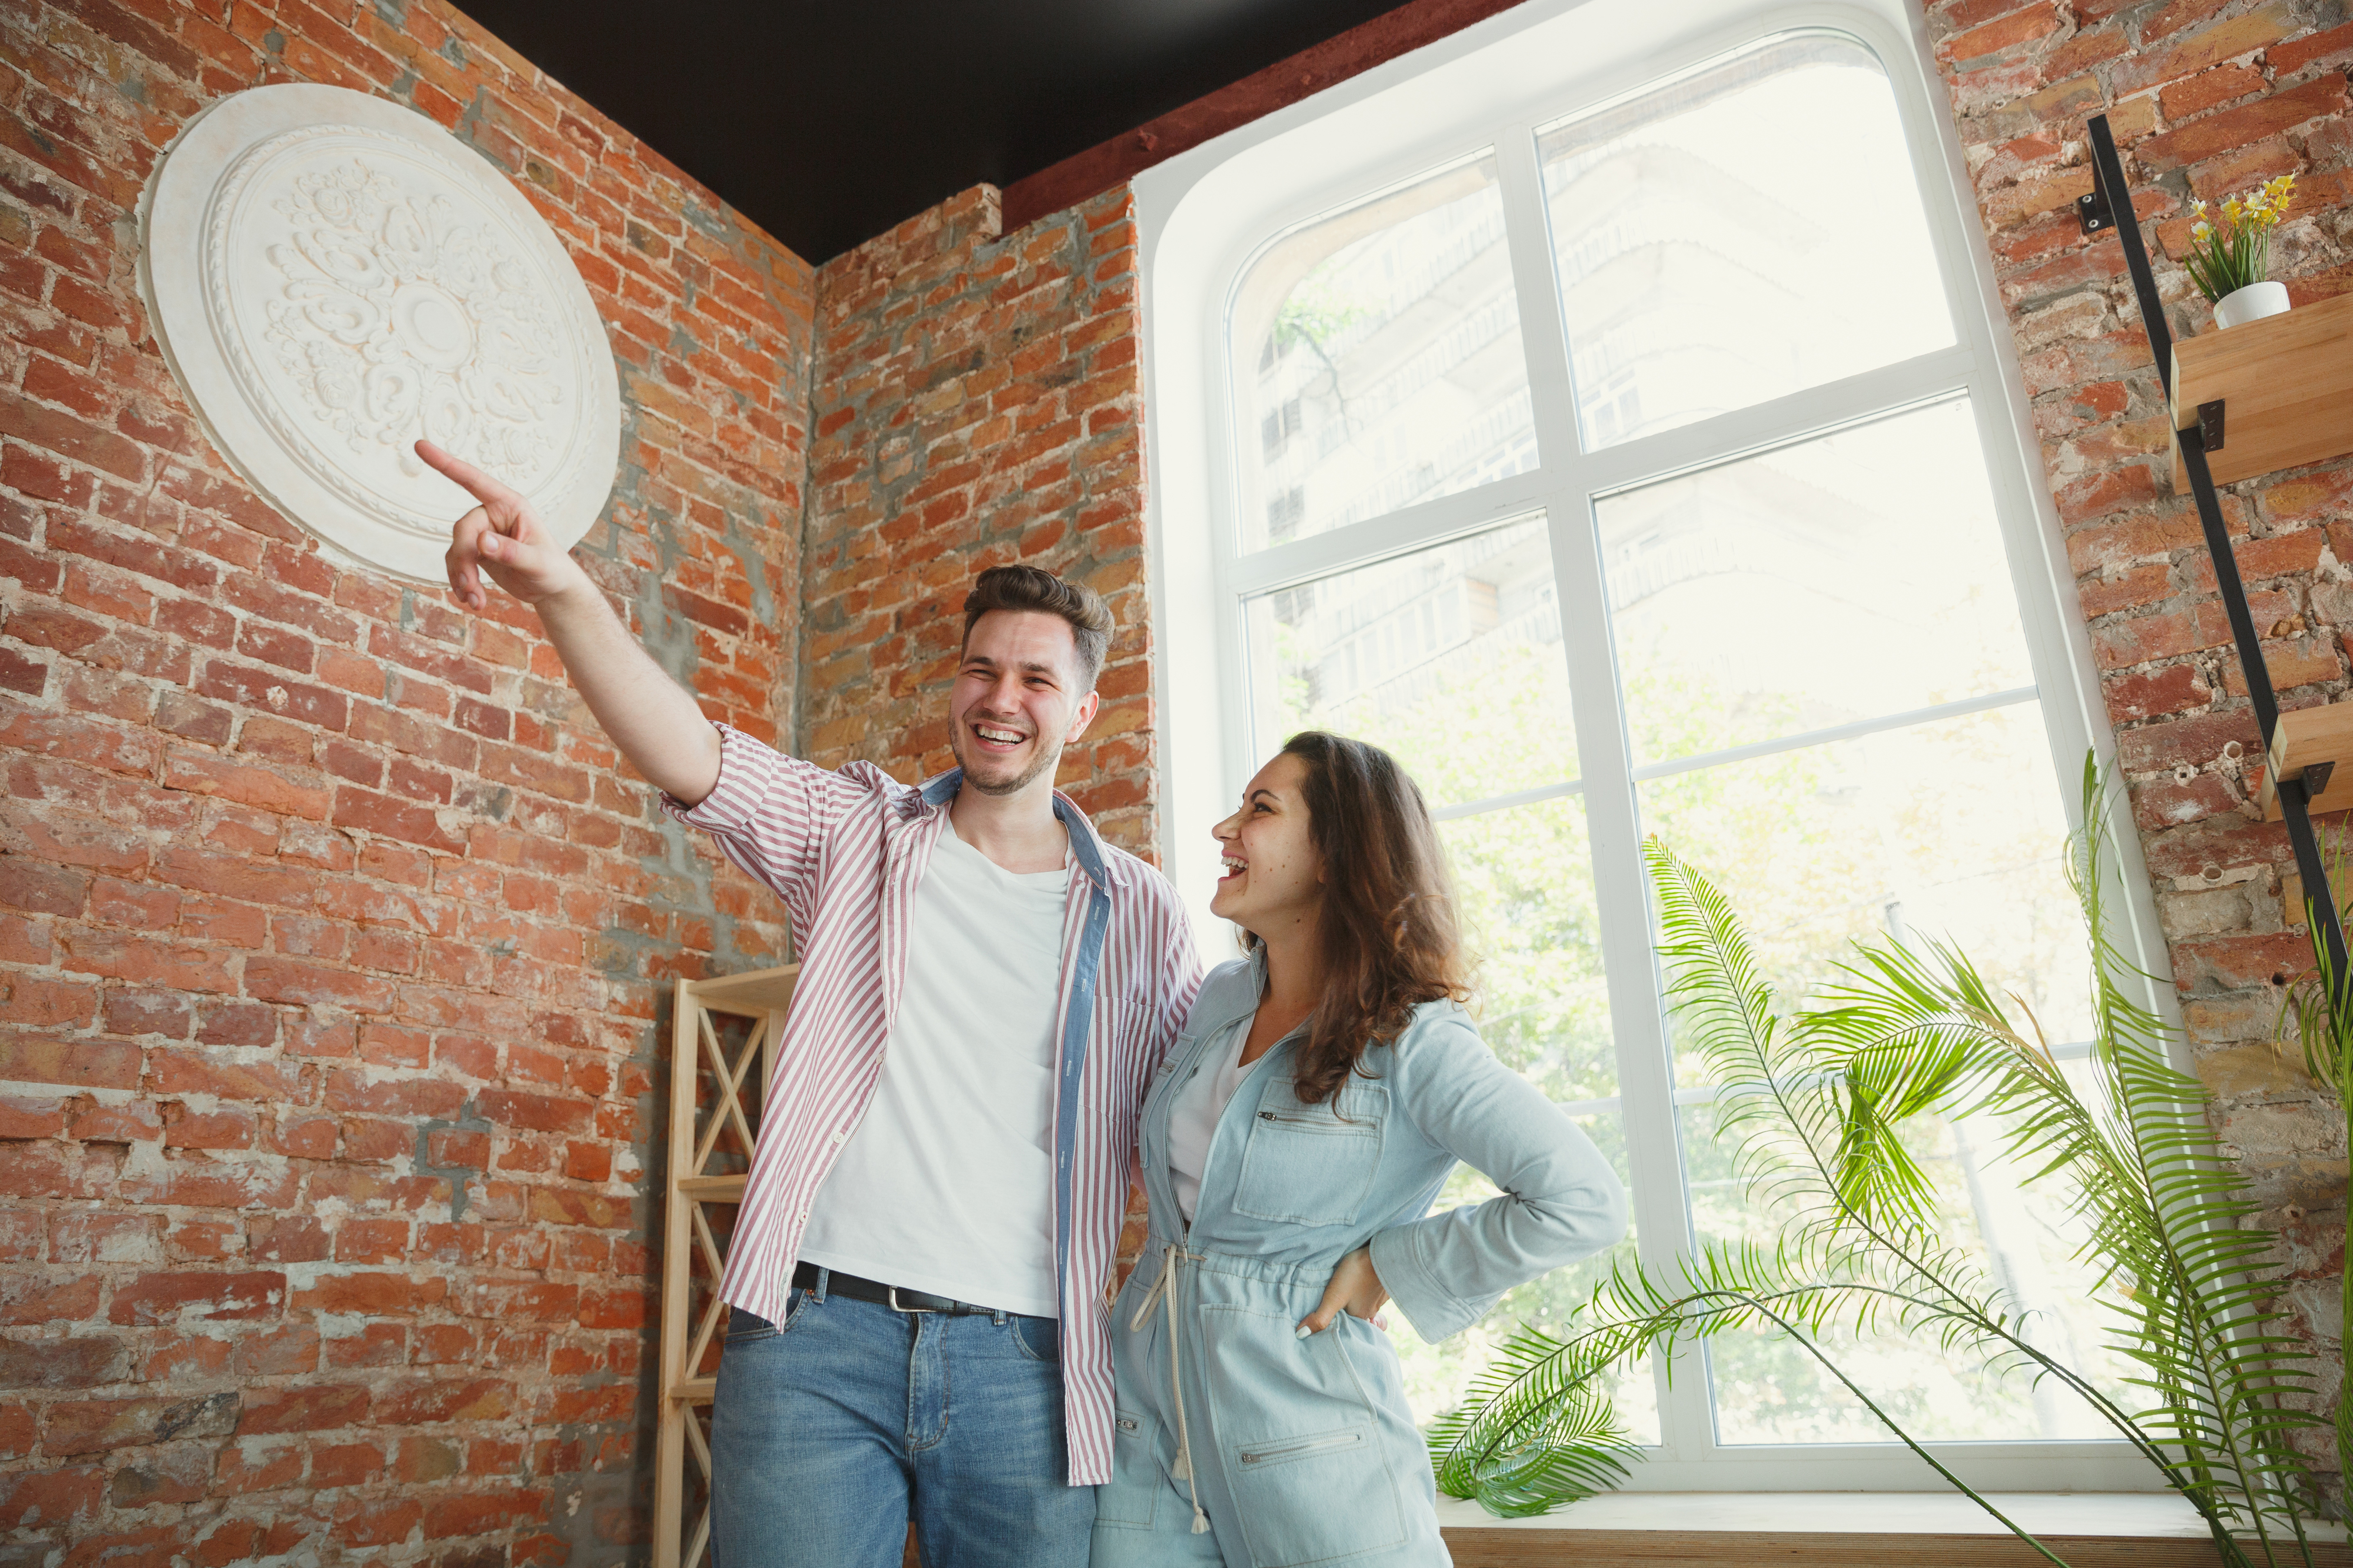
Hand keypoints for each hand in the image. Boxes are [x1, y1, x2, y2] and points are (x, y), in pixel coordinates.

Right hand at [417, 439, 588, 609]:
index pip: (474, 480)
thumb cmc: (552, 569)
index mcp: (510, 505)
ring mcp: (482, 533)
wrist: (552, 589)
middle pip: (462, 529)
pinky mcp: (475, 552)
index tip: (420, 445)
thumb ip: (511, 552)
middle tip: (471, 587)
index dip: (446, 464)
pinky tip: (472, 600)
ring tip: (475, 601)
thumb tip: (482, 541)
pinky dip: (461, 583)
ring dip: (461, 576)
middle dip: (464, 560)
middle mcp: (493, 515)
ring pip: (456, 550)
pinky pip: (456, 563)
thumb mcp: (537, 563)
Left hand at [1298, 1247, 1387, 1336]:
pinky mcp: (1383, 1284)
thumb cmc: (1357, 1275)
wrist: (1383, 1254)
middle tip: (1335, 1306)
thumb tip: (1302, 1335)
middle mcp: (1371, 1311)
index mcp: (1359, 1317)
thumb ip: (1320, 1317)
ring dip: (1355, 1300)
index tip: (1329, 1323)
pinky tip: (1359, 1281)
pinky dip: (1365, 1289)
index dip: (1338, 1326)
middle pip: (1356, 1316)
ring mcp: (1379, 1298)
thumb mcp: (1334, 1297)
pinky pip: (1372, 1292)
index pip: (1348, 1328)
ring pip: (1364, 1303)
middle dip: (1346, 1313)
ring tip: (1344, 1293)